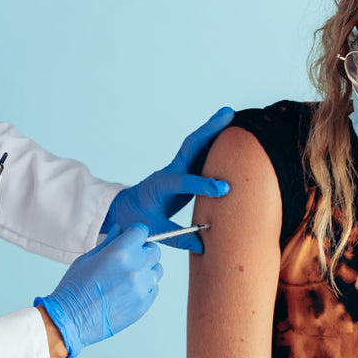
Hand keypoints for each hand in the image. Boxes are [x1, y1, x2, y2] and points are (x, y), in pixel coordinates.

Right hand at [35, 224, 162, 357]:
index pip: (141, 231)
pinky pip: (154, 288)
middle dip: (143, 250)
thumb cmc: (74, 288)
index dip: (135, 233)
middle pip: (154, 250)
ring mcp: (142, 288)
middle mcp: (135, 268)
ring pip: (157, 270)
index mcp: (120, 253)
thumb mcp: (87, 258)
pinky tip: (128, 290)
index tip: (131, 238)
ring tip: (128, 276)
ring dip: (146, 269)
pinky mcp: (144, 305)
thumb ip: (109, 242)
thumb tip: (120, 230)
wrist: (71, 320)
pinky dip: (145, 286)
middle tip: (129, 258)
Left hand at [103, 107, 233, 252]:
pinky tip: (229, 135)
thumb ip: (177, 237)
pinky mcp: (185, 172)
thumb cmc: (138, 218)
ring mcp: (178, 169)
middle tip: (228, 112)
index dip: (204, 184)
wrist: (128, 208)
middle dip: (209, 129)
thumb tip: (202, 245)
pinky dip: (214, 142)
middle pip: (191, 146)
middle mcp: (171, 171)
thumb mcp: (154, 229)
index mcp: (163, 185)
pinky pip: (200, 154)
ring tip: (230, 114)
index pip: (185, 181)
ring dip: (213, 129)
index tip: (223, 188)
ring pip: (196, 145)